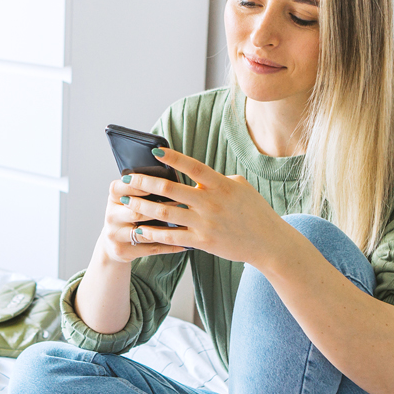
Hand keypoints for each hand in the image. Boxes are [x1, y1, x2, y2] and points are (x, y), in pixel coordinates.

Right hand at [97, 173, 186, 263]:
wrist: (114, 243)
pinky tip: (183, 244)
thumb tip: (171, 176)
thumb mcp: (129, 200)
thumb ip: (143, 189)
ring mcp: (115, 235)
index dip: (137, 185)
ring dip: (166, 229)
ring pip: (144, 232)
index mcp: (113, 199)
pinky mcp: (123, 250)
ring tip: (185, 224)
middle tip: (182, 202)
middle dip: (159, 208)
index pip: (119, 188)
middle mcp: (111, 216)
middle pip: (135, 211)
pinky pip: (150, 249)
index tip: (159, 182)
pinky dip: (168, 247)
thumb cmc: (128, 215)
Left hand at [119, 148, 289, 267]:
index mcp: (221, 184)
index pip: (193, 167)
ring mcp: (205, 223)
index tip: (154, 150)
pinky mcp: (202, 241)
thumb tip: (196, 176)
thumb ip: (217, 179)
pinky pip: (171, 237)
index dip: (173, 158)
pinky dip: (153, 233)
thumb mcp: (241, 187)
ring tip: (125, 201)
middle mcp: (211, 202)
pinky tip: (139, 228)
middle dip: (144, 182)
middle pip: (170, 190)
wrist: (269, 243)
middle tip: (126, 178)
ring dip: (141, 206)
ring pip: (165, 213)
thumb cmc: (255, 211)